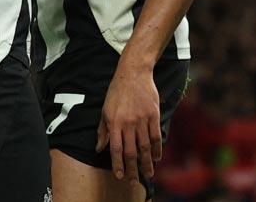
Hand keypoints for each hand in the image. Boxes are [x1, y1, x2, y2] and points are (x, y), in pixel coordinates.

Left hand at [96, 62, 161, 182]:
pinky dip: (157, 148)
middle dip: (133, 169)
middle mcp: (128, 123)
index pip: (115, 149)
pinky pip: (155, 135)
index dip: (118, 164)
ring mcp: (142, 119)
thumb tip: (99, 148)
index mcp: (114, 122)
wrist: (133, 73)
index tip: (120, 176)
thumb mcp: (105, 110)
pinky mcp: (153, 114)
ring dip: (146, 163)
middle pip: (131, 151)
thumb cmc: (117, 91)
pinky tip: (156, 157)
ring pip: (144, 146)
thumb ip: (103, 131)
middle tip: (134, 182)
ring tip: (149, 174)